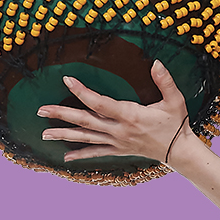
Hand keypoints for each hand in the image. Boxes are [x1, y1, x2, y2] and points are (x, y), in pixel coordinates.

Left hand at [37, 60, 193, 164]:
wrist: (178, 151)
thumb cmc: (176, 123)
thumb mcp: (174, 100)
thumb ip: (165, 81)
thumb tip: (156, 62)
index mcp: (130, 115)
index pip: (100, 102)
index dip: (82, 92)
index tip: (67, 80)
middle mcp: (119, 130)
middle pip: (85, 121)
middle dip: (62, 115)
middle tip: (41, 111)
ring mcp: (117, 141)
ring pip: (86, 138)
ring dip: (64, 135)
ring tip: (44, 134)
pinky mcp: (119, 149)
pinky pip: (96, 152)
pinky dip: (81, 154)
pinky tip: (66, 157)